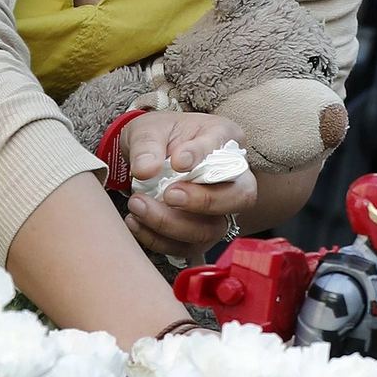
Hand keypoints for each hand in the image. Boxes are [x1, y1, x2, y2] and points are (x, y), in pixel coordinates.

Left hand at [124, 111, 257, 257]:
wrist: (147, 158)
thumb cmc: (157, 137)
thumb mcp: (147, 130)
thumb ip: (146, 146)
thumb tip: (145, 170)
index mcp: (224, 137)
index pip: (226, 148)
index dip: (204, 158)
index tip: (177, 161)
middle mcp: (233, 176)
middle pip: (239, 197)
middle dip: (203, 202)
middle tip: (168, 194)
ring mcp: (220, 209)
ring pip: (213, 229)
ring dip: (172, 224)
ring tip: (138, 206)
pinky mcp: (201, 232)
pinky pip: (188, 247)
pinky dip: (159, 240)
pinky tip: (136, 222)